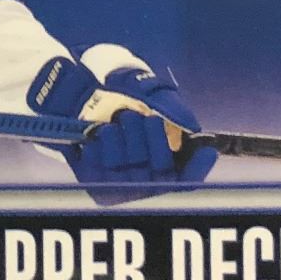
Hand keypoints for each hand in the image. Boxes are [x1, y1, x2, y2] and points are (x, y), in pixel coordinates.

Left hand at [29, 45, 215, 184]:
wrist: (73, 100)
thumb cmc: (118, 100)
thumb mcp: (147, 93)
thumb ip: (170, 105)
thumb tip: (191, 126)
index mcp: (162, 167)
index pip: (188, 180)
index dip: (199, 169)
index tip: (207, 150)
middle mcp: (143, 183)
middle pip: (160, 167)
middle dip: (151, 134)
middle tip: (135, 117)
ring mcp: (118, 186)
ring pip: (129, 165)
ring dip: (122, 135)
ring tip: (114, 124)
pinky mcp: (92, 182)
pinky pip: (99, 163)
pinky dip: (98, 143)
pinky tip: (95, 137)